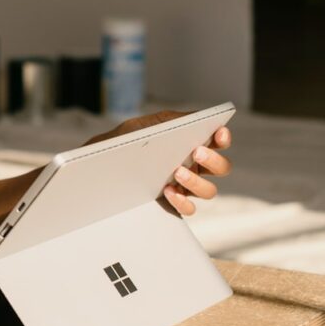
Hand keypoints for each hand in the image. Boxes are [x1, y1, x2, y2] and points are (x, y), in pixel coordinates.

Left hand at [84, 110, 232, 216]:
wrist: (101, 164)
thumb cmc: (125, 142)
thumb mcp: (144, 126)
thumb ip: (170, 120)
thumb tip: (196, 116)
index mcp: (191, 145)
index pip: (218, 141)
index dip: (224, 137)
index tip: (219, 133)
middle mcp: (194, 167)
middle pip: (222, 168)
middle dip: (214, 160)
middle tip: (197, 152)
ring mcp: (185, 186)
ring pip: (209, 190)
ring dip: (197, 182)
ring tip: (177, 172)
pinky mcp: (173, 203)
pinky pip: (189, 208)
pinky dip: (183, 202)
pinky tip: (168, 192)